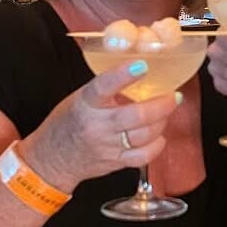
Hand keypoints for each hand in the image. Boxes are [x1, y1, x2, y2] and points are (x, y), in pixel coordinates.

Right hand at [21, 60, 178, 192]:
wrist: (53, 158)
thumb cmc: (68, 123)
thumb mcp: (80, 98)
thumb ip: (106, 89)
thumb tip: (139, 71)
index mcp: (85, 103)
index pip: (103, 86)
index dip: (123, 75)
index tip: (142, 65)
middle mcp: (97, 125)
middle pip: (135, 116)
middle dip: (161, 105)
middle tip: (174, 95)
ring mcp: (107, 146)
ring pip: (144, 135)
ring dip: (162, 121)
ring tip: (167, 110)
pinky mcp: (115, 162)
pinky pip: (143, 156)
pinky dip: (156, 145)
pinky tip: (159, 135)